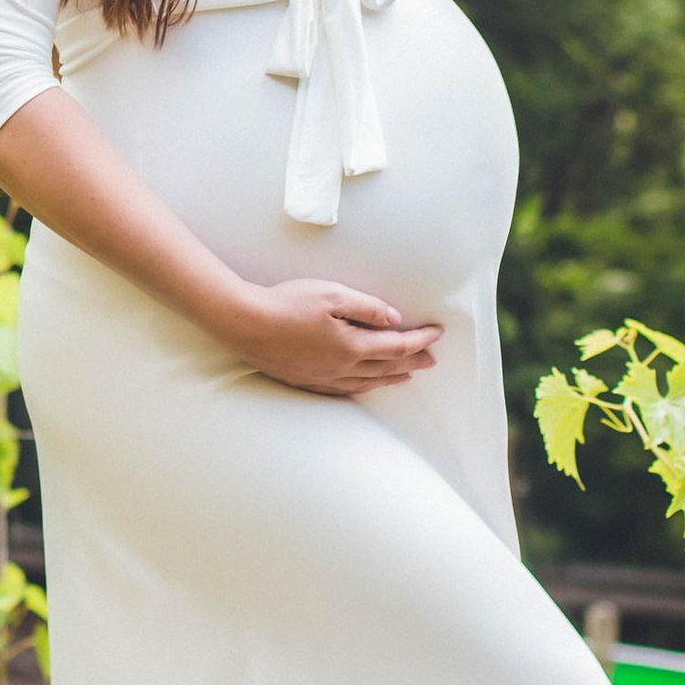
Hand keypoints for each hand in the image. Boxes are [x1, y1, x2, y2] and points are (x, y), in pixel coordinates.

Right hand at [229, 275, 440, 398]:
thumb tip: (395, 319)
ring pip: (368, 382)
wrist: (246, 324)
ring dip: (392, 378)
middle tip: (431, 360)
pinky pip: (345, 389)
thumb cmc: (288, 303)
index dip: (420, 339)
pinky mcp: (307, 381)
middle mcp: (342, 367)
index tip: (438, 333)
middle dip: (413, 362)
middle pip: (387, 368)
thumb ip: (367, 307)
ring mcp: (323, 377)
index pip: (397, 345)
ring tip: (407, 376)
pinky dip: (364, 387)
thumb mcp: (332, 295)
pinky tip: (365, 385)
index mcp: (352, 345)